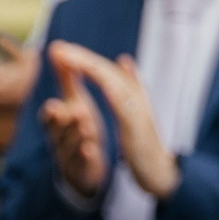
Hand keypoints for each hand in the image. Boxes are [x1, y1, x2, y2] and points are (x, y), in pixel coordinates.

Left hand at [46, 43, 178, 199]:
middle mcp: (134, 98)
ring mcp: (138, 111)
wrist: (160, 171)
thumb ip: (130, 86)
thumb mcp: (133, 114)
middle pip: (106, 71)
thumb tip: (124, 60)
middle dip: (81, 58)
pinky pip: (127, 109)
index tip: (58, 50)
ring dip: (92, 69)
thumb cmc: (144, 144)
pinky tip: (102, 85)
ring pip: (114, 83)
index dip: (81, 59)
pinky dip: (116, 94)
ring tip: (71, 58)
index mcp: (129, 94)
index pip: (102, 71)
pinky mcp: (139, 129)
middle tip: (58, 48)